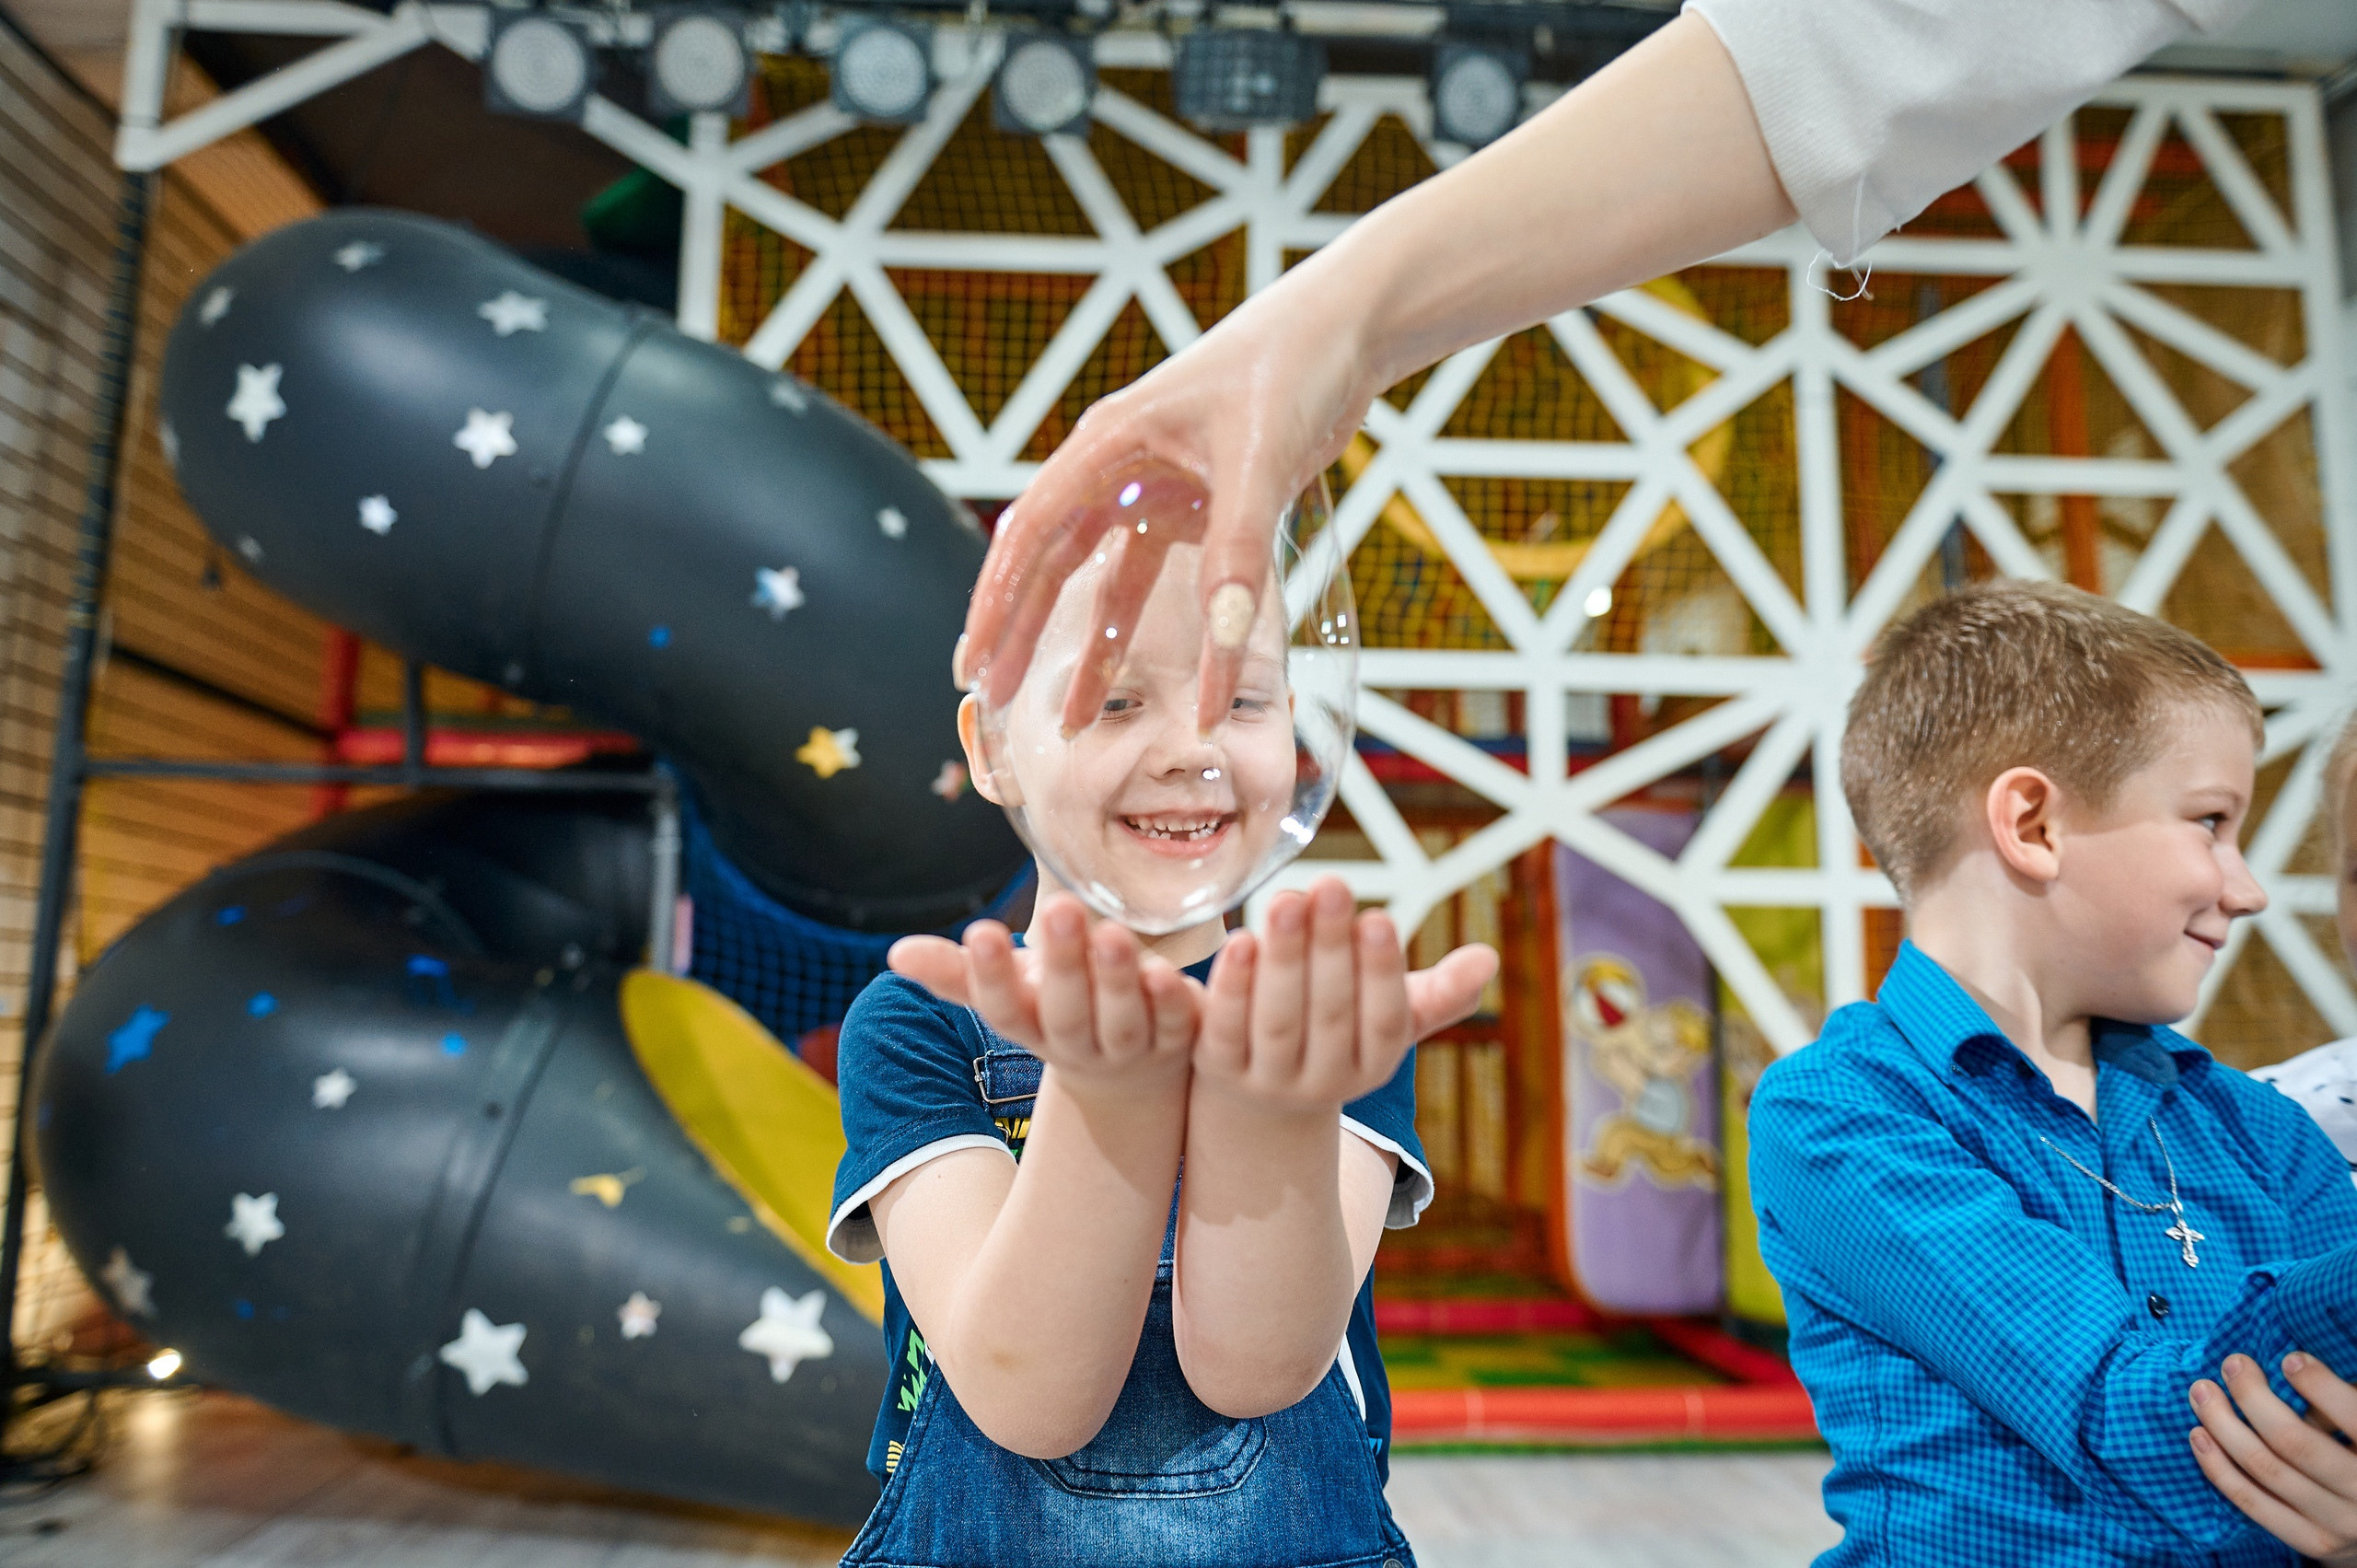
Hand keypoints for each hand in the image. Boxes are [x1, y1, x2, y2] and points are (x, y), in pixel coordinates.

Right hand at [887, 893, 1196, 1094]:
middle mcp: (1077, 1043)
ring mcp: (1129, 1048)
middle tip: (1058, 908)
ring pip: (1123, 1020)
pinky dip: (1175, 1001)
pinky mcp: (1178, 1041)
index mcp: (1030, 1024)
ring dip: (1118, 979)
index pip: (1003, 1007)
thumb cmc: (1055, 1008)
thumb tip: (897, 954)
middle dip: (1062, 964)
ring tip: (1114, 933)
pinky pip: (1178, 1023)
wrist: (1127, 1074)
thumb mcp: (1010, 992)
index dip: (991, 975)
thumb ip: (957, 973)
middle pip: (1066, 1012)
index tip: (981, 931)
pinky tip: (1173, 971)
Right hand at [956, 269, 1378, 734]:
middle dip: (1020, 633)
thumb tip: (1225, 636)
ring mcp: (1159, 489)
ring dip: (1088, 645)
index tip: (973, 659)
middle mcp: (1119, 469)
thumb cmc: (1289, 370)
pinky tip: (1163, 682)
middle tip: (989, 699)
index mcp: (1108, 445)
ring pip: (1105, 581)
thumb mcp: (1258, 461)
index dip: (997, 601)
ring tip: (1068, 716)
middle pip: (1053, 564)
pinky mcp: (1200, 507)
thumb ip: (1237, 551)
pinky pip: (1166, 579)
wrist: (1343, 333)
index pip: (1031, 533)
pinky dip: (1163, 629)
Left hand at [1194, 876, 1499, 1115]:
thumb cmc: (1339, 1031)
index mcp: (1372, 1063)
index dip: (1381, 973)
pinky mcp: (1214, 1067)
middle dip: (1330, 948)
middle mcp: (1322, 1080)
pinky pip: (1221, 1029)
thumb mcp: (1390, 1017)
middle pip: (1328, 1014)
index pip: (1384, 1022)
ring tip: (1288, 899)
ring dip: (1282, 959)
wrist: (1263, 1098)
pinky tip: (1237, 940)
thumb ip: (1438, 992)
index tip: (1379, 918)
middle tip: (1332, 883)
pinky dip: (1228, 988)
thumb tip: (1488, 960)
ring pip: (1275, 1020)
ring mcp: (1265, 1078)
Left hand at [2189, 1351, 2356, 1562]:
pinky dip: (2219, 1468)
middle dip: (2253, 1397)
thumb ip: (2340, 1404)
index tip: (2289, 1360)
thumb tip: (2290, 1366)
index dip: (2321, 1387)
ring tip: (2201, 1392)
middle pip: (2294, 1442)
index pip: (2354, 1418)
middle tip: (2232, 1364)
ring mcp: (2339, 1524)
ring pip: (2265, 1469)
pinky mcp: (2312, 1542)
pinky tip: (2198, 1435)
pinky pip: (2253, 1503)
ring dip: (2223, 1424)